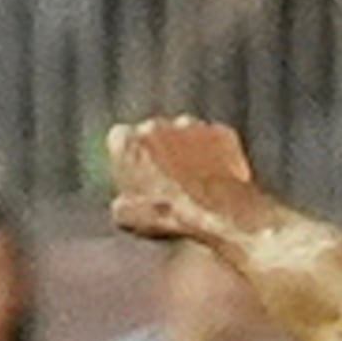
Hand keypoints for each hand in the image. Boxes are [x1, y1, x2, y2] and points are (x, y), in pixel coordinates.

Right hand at [107, 117, 270, 249]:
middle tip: (167, 178)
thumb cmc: (169, 213)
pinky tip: (214, 178)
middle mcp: (156, 124)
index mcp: (126, 140)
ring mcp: (191, 125)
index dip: (129, 158)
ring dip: (185, 150)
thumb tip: (123, 204)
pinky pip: (214, 141)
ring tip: (193, 181)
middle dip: (158, 151)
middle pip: (153, 133)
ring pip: (184, 134)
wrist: (217, 211)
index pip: (120, 140)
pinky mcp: (221, 131)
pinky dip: (214, 154)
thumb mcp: (127, 216)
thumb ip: (120, 200)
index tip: (136, 173)